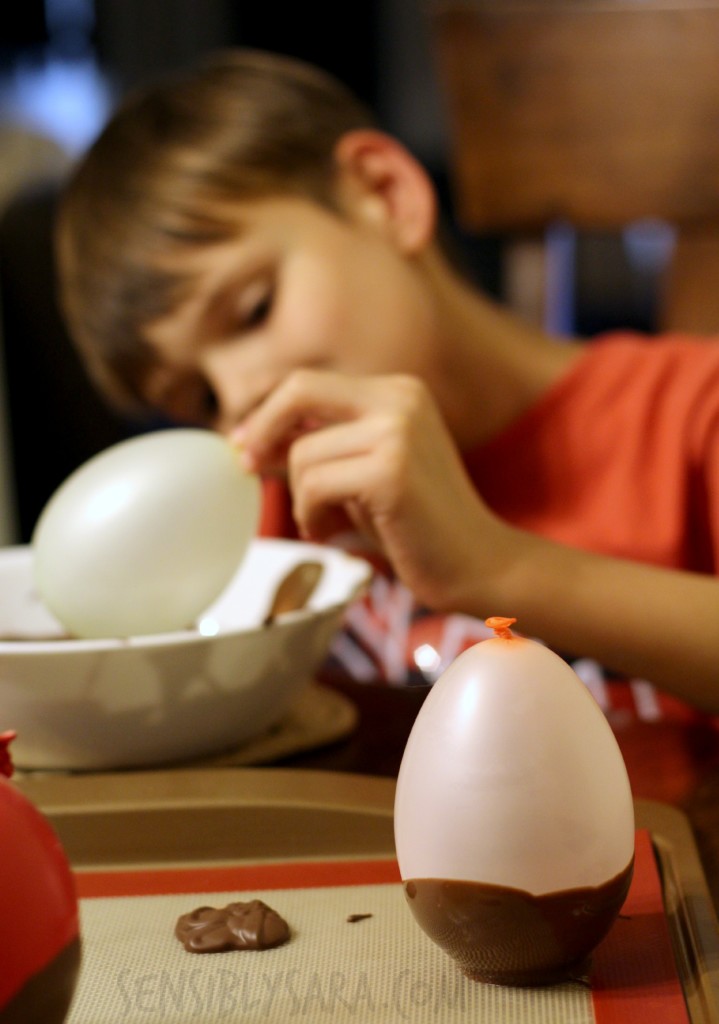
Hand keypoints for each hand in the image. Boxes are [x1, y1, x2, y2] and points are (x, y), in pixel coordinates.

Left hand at [236, 369, 498, 610]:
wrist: (478, 565)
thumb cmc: (415, 525)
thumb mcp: (362, 472)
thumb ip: (320, 446)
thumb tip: (252, 436)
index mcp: (398, 391)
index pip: (310, 383)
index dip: (268, 413)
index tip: (245, 445)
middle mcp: (400, 398)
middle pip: (299, 391)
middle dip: (263, 430)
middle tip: (247, 467)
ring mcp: (398, 430)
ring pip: (302, 453)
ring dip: (301, 499)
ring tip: (326, 524)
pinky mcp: (391, 470)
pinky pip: (314, 485)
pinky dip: (311, 515)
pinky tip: (333, 533)